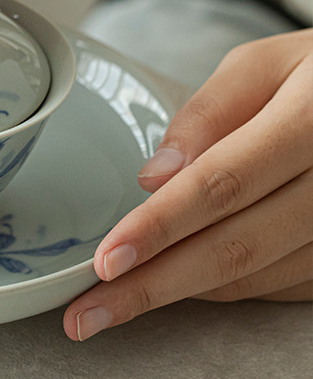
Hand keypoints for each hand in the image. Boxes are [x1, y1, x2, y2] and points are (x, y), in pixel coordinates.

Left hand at [64, 29, 312, 340]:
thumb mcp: (265, 65)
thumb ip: (209, 113)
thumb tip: (155, 177)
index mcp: (311, 121)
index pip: (222, 185)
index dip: (158, 228)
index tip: (106, 261)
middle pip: (235, 248)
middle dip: (153, 286)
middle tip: (88, 314)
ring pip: (254, 276)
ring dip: (180, 294)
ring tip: (115, 304)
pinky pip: (277, 284)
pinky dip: (220, 287)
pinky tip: (175, 282)